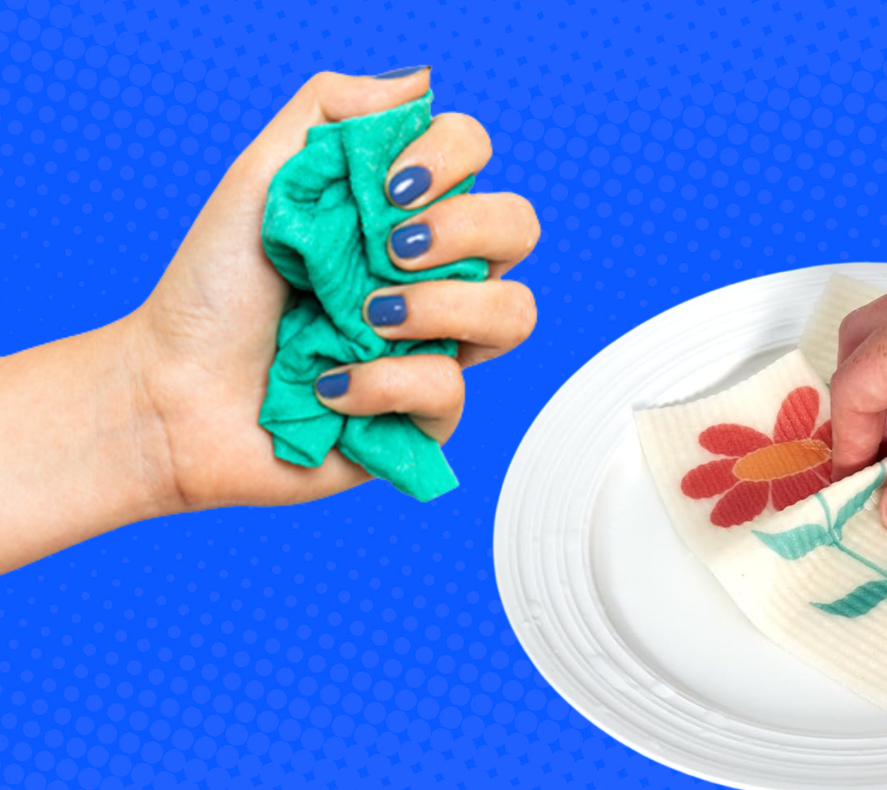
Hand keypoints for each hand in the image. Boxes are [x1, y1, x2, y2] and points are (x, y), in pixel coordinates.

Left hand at [132, 69, 538, 508]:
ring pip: (514, 313)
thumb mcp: (261, 179)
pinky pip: (449, 389)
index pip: (475, 157)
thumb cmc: (214, 291)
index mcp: (402, 212)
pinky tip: (327, 384)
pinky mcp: (427, 415)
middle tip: (389, 250)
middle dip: (464, 229)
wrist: (175, 393)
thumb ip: (331, 111)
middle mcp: (433, 274)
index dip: (449, 158)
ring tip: (366, 318)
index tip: (387, 187)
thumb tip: (421, 84)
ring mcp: (438, 343)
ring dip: (439, 307)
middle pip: (519, 228)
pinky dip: (380, 383)